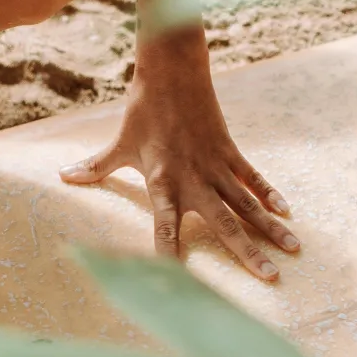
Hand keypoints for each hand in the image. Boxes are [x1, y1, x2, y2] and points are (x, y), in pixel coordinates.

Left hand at [61, 32, 299, 280]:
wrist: (172, 72)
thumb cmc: (142, 111)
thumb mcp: (119, 143)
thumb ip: (95, 167)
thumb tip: (64, 177)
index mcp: (163, 183)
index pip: (166, 228)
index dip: (171, 254)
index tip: (180, 285)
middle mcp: (194, 180)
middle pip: (225, 224)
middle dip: (247, 252)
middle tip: (270, 278)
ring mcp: (216, 166)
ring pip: (248, 204)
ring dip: (270, 228)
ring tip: (292, 249)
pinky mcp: (229, 150)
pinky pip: (253, 177)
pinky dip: (269, 194)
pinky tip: (286, 212)